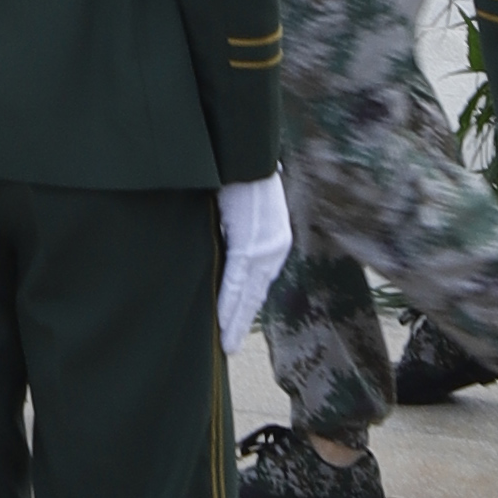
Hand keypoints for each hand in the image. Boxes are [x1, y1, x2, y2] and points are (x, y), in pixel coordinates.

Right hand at [213, 172, 291, 348]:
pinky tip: (221, 323)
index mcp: (276, 242)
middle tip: (228, 345)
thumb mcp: (246, 208)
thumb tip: (222, 245)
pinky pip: (236, 282)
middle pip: (255, 295)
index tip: (235, 324)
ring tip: (225, 344)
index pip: (259, 283)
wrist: (245, 151)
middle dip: (240, 321)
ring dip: (234, 321)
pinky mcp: (249, 245)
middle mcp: (275, 250)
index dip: (246, 306)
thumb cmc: (239, 171)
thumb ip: (238, 231)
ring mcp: (264, 250)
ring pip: (247, 295)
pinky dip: (228, 304)